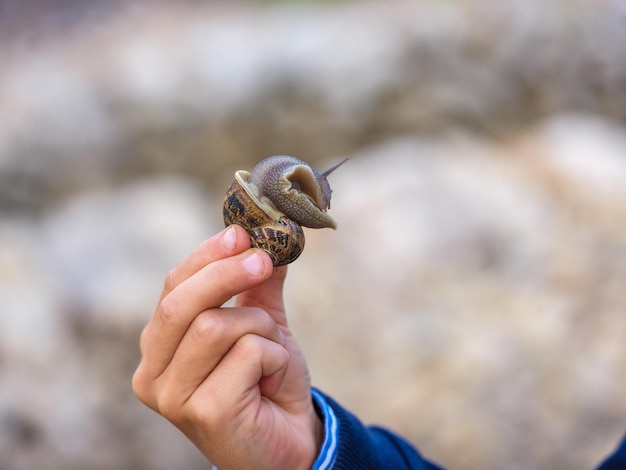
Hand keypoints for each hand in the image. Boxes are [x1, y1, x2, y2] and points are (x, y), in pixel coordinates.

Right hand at [132, 225, 322, 469]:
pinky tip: (272, 383)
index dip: (205, 256)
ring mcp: (172, 397)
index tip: (240, 232)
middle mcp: (153, 374)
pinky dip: (273, 357)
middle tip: (265, 259)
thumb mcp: (263, 326)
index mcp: (159, 347)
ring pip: (216, 326)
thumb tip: (271, 237)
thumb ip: (259, 287)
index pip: (171, 288)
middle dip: (227, 274)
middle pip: (181, 304)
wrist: (291, 442)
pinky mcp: (202, 413)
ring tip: (273, 354)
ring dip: (261, 329)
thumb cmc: (268, 384)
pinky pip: (246, 354)